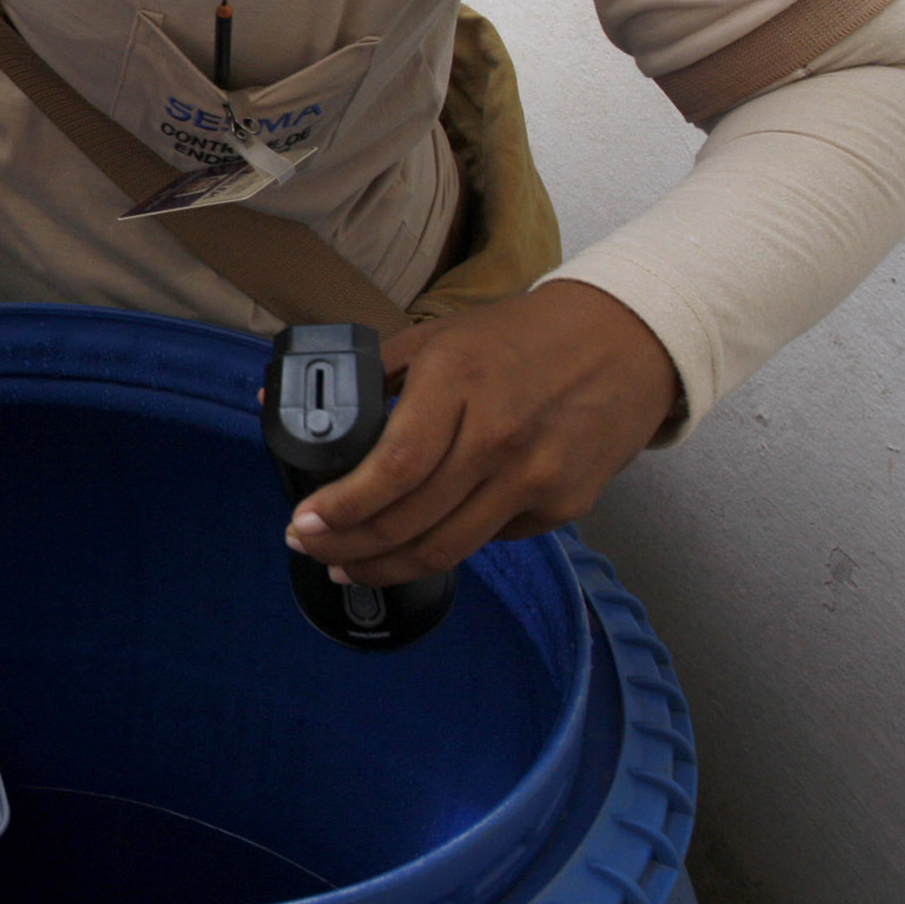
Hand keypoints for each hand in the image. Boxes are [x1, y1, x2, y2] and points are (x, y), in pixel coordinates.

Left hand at [283, 281, 678, 587]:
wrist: (626, 341)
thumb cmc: (522, 336)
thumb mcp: (441, 337)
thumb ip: (370, 376)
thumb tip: (278, 403)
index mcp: (459, 384)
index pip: (392, 468)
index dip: (342, 509)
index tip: (303, 525)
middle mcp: (499, 437)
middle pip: (411, 521)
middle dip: (348, 547)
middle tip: (313, 549)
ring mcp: (536, 477)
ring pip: (447, 547)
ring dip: (387, 567)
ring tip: (350, 567)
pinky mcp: (563, 505)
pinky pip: (490, 540)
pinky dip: (448, 543)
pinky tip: (422, 538)